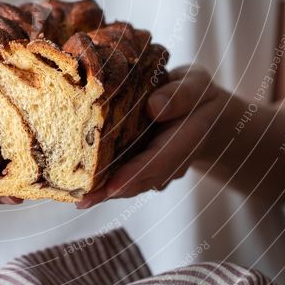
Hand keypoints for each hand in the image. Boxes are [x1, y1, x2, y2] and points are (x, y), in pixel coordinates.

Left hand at [76, 65, 223, 208]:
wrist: (207, 115)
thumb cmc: (198, 94)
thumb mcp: (196, 85)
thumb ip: (181, 95)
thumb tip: (153, 106)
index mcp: (188, 137)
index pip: (161, 158)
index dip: (136, 173)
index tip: (113, 185)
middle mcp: (173, 160)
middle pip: (142, 179)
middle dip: (112, 191)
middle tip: (82, 200)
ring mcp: (160, 168)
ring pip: (133, 184)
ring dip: (105, 192)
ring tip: (77, 197)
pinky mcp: (147, 168)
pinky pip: (127, 176)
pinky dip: (106, 182)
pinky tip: (81, 186)